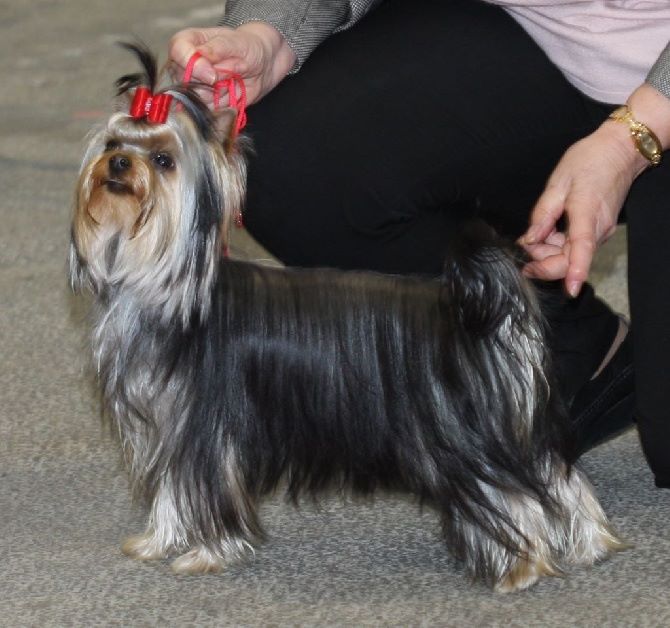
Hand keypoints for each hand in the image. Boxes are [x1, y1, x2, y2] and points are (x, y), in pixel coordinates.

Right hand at [169, 23, 296, 106]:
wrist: (262, 64)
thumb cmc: (247, 46)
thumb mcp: (235, 42)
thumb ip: (216, 49)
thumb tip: (200, 59)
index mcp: (188, 42)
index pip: (178, 52)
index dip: (194, 66)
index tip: (213, 74)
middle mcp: (185, 64)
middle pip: (185, 81)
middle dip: (211, 83)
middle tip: (231, 74)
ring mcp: (193, 85)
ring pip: (197, 99)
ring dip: (219, 94)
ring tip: (232, 81)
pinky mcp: (204, 101)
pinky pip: (209, 110)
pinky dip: (224, 104)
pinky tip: (231, 93)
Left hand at [521, 84, 669, 296]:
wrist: (620, 150)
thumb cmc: (590, 161)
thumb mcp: (557, 183)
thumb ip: (542, 214)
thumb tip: (529, 240)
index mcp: (587, 214)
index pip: (581, 248)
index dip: (575, 271)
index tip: (571, 289)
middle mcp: (596, 228)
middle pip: (568, 260)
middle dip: (541, 261)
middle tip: (524, 246)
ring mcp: (598, 231)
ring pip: (568, 255)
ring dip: (547, 252)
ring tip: (535, 232)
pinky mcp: (596, 231)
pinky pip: (573, 247)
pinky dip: (556, 244)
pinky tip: (546, 232)